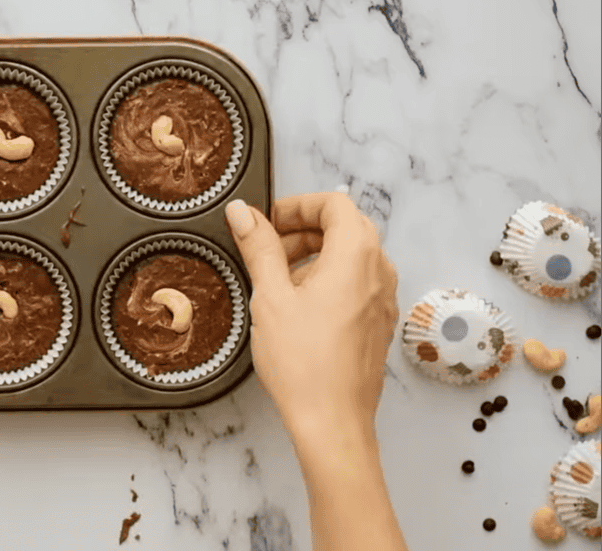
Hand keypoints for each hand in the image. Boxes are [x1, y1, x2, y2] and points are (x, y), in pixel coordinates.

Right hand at [225, 193, 398, 437]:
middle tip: (266, 248)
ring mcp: (383, 299)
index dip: (297, 205)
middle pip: (345, 227)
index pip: (335, 204)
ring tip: (275, 281)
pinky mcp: (377, 322)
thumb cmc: (305, 364)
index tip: (267, 221)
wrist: (332, 422)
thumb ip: (259, 247)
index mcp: (357, 256)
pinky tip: (295, 307)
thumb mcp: (270, 296)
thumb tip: (243, 213)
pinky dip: (326, 280)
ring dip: (312, 255)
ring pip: (350, 256)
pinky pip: (355, 284)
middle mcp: (379, 272)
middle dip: (302, 230)